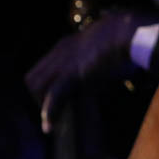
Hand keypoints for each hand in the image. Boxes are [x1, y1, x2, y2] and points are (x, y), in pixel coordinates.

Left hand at [24, 8, 156, 132]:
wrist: (126, 32)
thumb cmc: (123, 40)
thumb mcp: (103, 49)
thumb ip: (96, 60)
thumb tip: (104, 75)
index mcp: (66, 46)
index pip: (41, 68)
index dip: (44, 86)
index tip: (55, 100)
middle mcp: (59, 53)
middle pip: (32, 79)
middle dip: (38, 98)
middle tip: (53, 112)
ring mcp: (63, 63)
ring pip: (37, 87)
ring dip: (42, 105)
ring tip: (53, 120)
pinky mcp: (72, 73)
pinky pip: (54, 95)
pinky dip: (49, 112)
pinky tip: (49, 127)